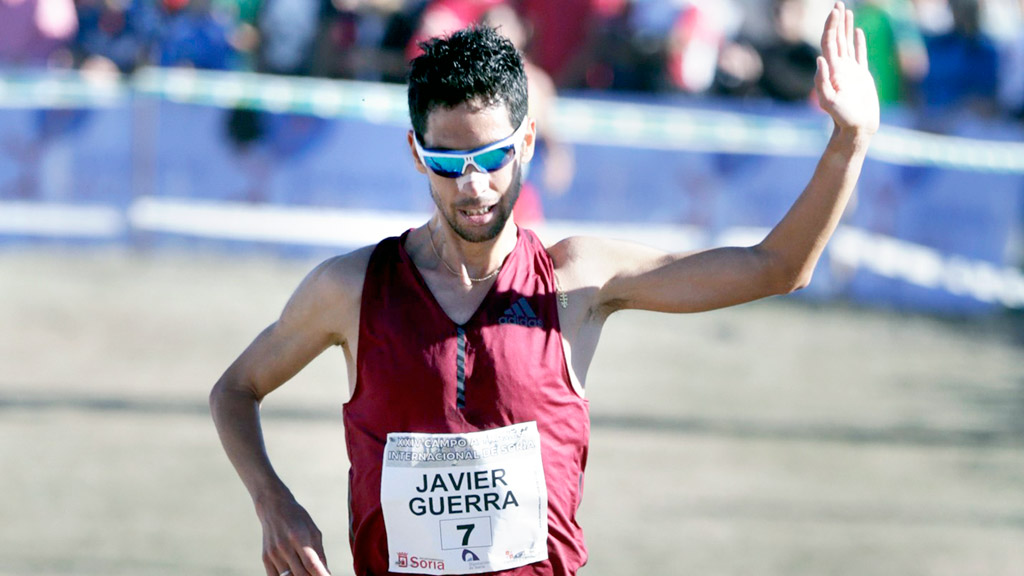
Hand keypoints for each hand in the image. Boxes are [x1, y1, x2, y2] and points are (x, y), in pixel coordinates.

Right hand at [257, 493, 330, 575]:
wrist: (273, 508)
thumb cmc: (298, 518)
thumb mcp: (313, 531)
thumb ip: (320, 553)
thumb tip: (326, 573)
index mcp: (299, 537)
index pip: (311, 564)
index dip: (321, 575)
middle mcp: (284, 546)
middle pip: (300, 574)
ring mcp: (273, 554)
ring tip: (309, 575)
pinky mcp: (265, 558)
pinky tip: (295, 575)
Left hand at [815, 2, 879, 136]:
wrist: (856, 128)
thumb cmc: (842, 117)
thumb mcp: (829, 101)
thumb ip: (822, 82)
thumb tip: (819, 59)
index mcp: (832, 70)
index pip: (829, 42)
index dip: (831, 26)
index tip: (834, 11)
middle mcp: (839, 67)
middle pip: (836, 39)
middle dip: (836, 21)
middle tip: (838, 3)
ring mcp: (850, 71)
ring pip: (847, 43)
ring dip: (845, 27)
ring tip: (846, 11)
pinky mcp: (861, 76)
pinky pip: (860, 54)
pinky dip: (858, 41)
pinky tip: (857, 31)